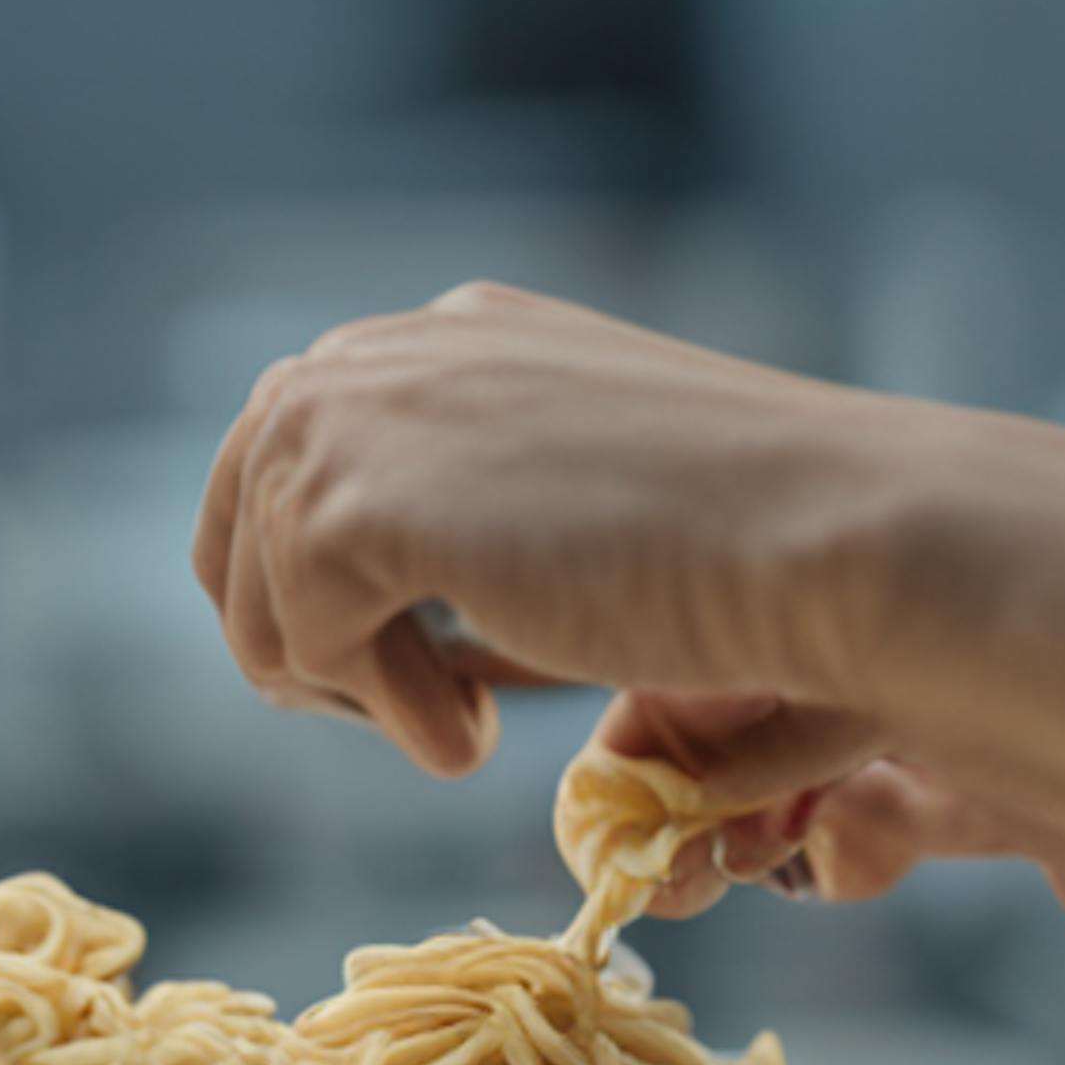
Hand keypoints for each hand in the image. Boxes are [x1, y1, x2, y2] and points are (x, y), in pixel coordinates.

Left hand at [189, 283, 910, 777]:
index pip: (295, 456)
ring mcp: (365, 416)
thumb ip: (469, 515)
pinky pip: (301, 645)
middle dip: (308, 637)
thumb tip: (347, 617)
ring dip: (352, 687)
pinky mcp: (360, 505)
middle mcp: (389, 350)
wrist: (826, 530)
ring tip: (465, 724)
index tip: (413, 666)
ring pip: (256, 595)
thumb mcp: (579, 494)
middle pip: (239, 522)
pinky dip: (382, 713)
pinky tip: (475, 730)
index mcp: (453, 334)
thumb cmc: (746, 531)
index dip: (324, 584)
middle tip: (421, 712)